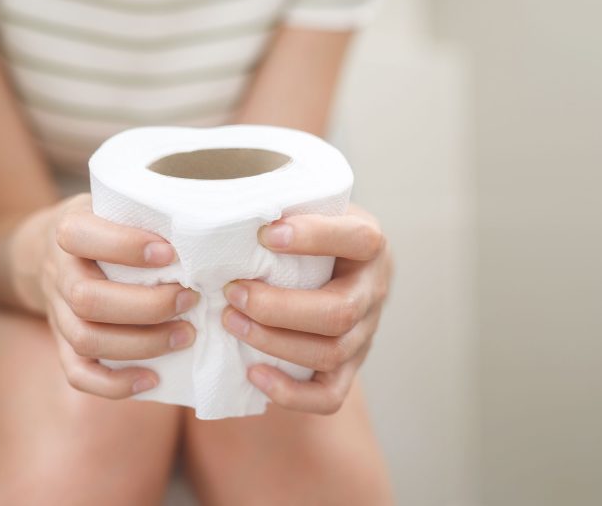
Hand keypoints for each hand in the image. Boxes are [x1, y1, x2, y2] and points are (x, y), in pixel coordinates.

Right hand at [22, 194, 198, 397]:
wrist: (46, 253)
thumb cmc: (101, 227)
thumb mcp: (112, 206)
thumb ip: (144, 215)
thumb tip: (204, 233)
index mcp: (67, 230)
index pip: (81, 236)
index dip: (125, 246)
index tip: (171, 253)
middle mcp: (58, 274)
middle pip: (87, 300)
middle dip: (147, 306)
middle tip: (190, 299)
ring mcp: (56, 313)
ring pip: (86, 339)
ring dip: (141, 344)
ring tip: (187, 335)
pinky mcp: (61, 344)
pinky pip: (79, 374)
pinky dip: (115, 384)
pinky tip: (153, 379)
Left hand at [221, 203, 391, 413]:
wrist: (337, 271)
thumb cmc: (312, 237)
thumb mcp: (312, 211)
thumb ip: (287, 205)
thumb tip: (228, 206)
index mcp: (369, 247)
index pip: (358, 240)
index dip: (314, 237)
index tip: (264, 233)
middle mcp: (373, 292)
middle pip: (338, 312)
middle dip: (278, 307)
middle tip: (232, 291)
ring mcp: (365, 335)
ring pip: (330, 352)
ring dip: (273, 341)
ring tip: (229, 321)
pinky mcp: (349, 369)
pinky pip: (329, 396)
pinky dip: (290, 392)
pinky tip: (252, 373)